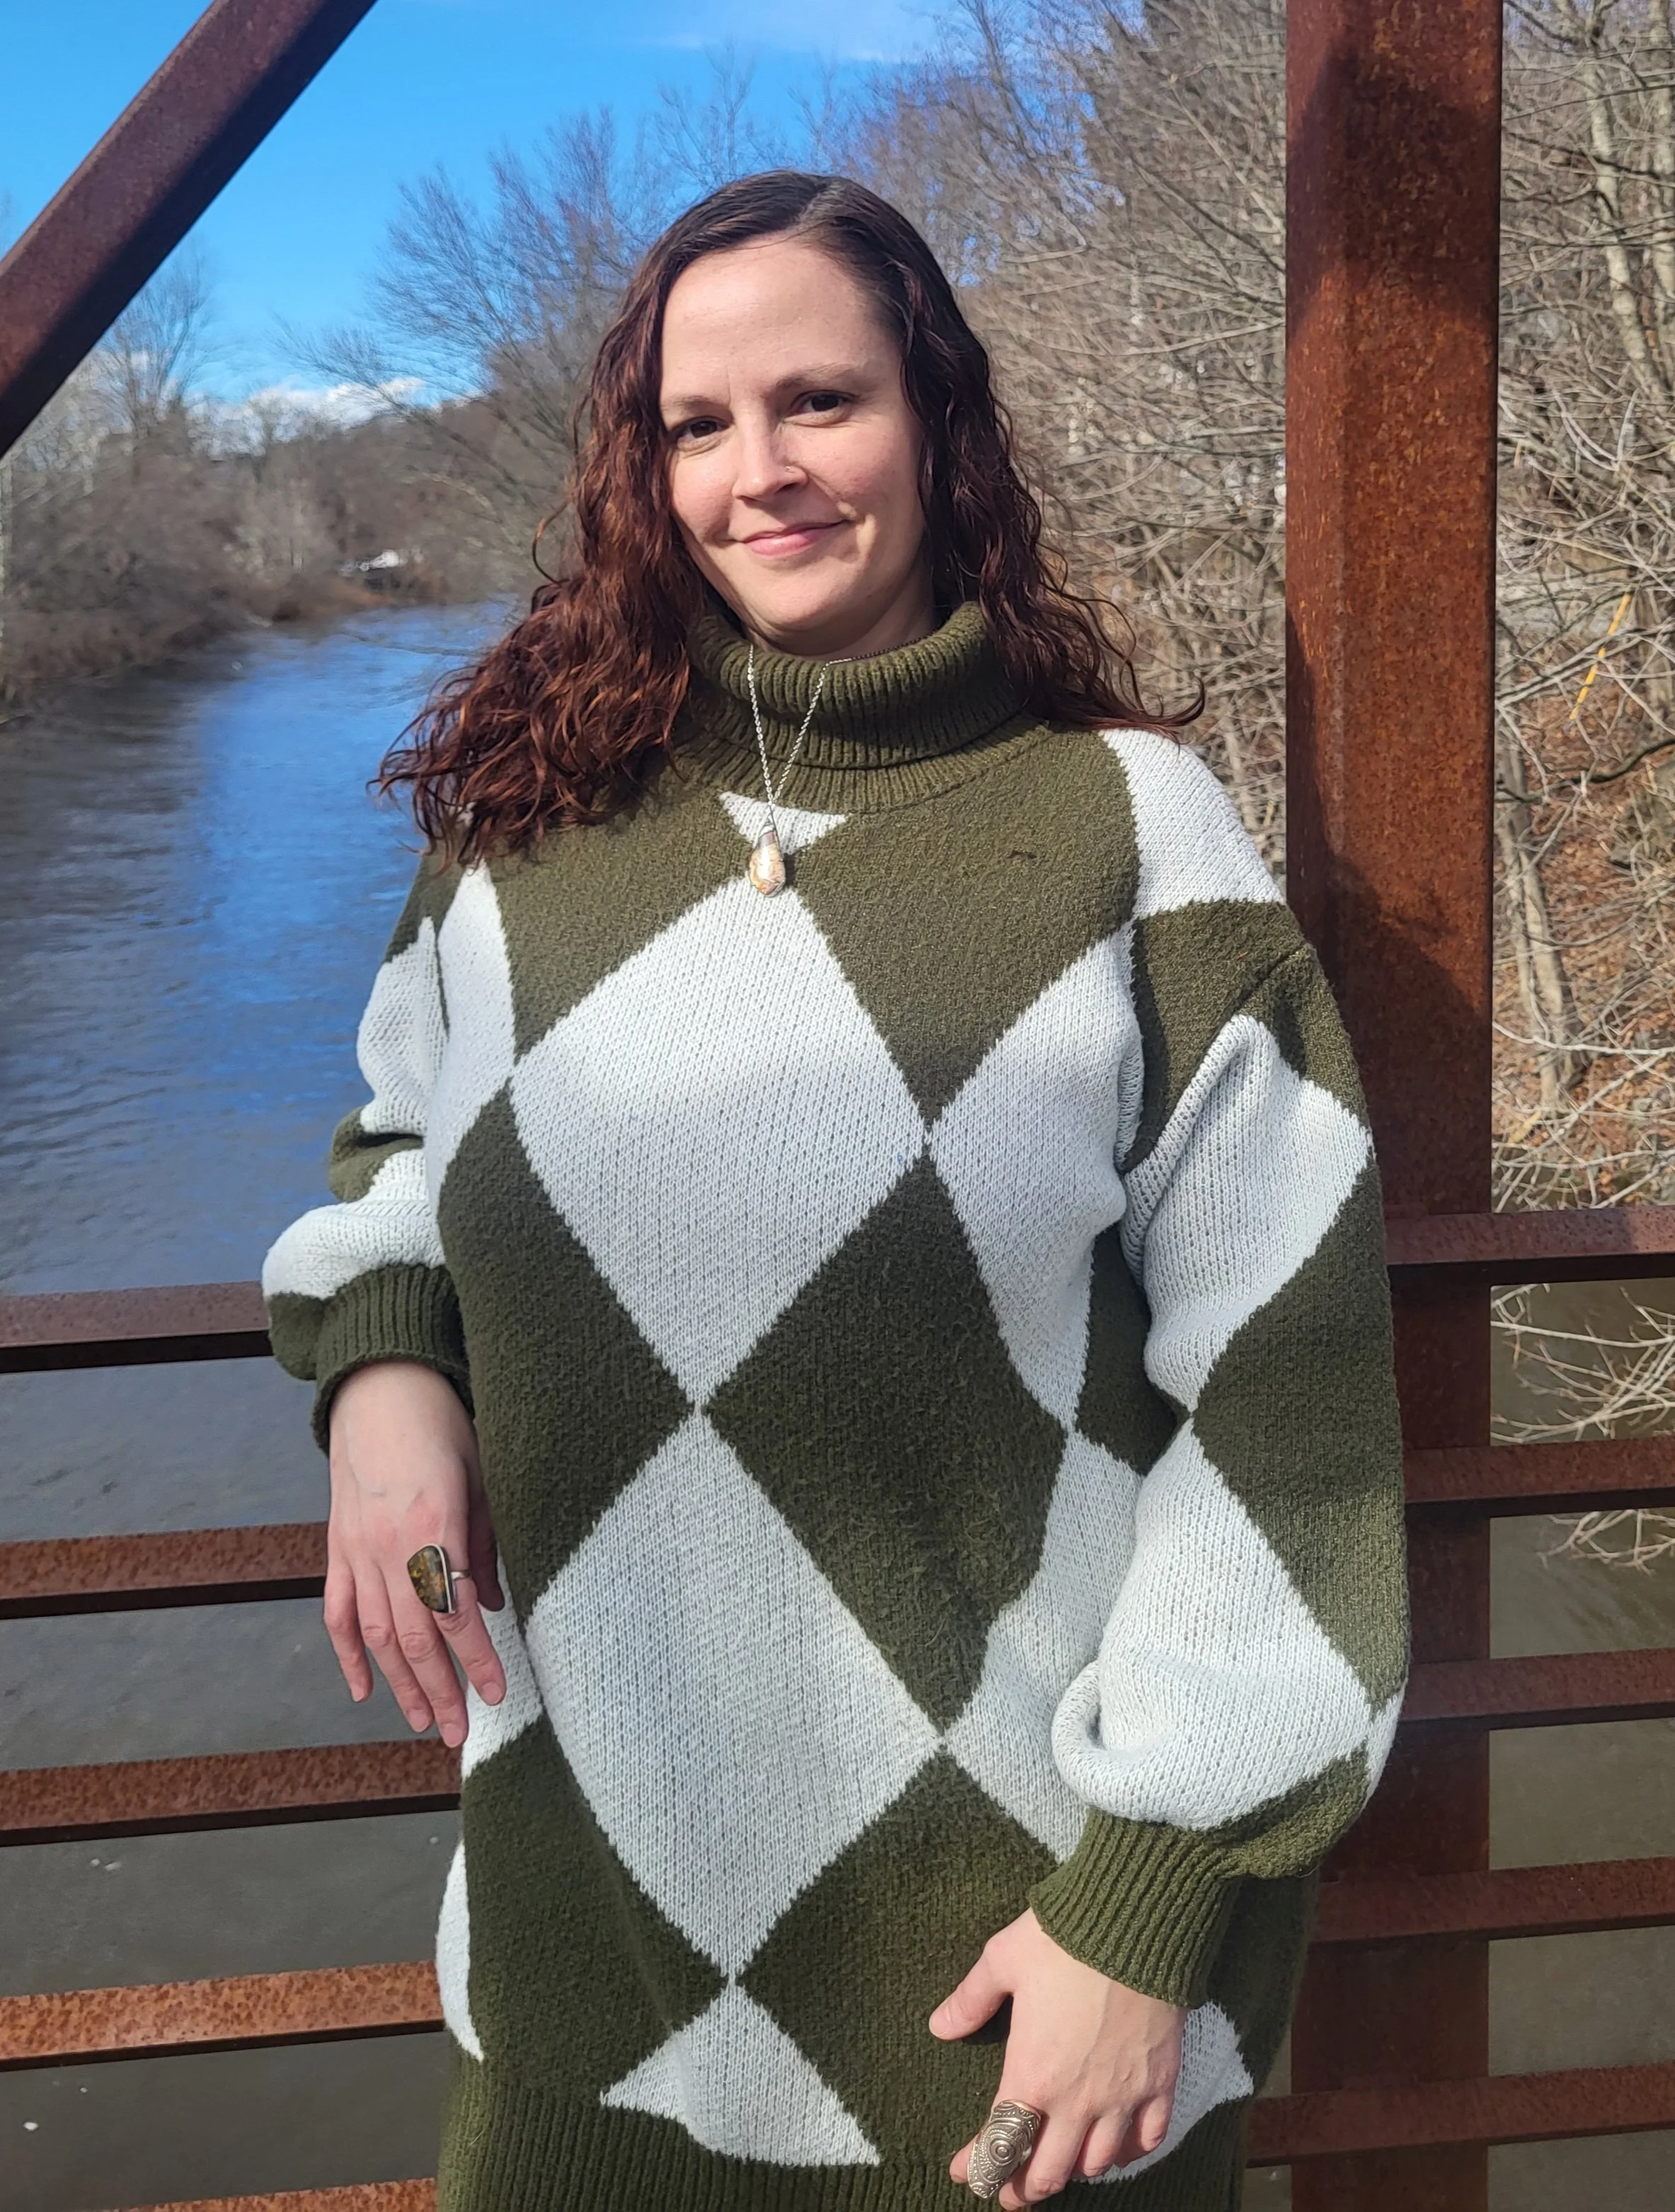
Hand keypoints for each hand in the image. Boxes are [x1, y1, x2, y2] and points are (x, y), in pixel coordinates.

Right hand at [324, 1359, 505, 1748]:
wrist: (381, 1386)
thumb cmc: (442, 1424)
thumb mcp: (481, 1476)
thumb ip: (485, 1545)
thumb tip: (490, 1607)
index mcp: (431, 1526)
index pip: (455, 1613)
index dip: (476, 1660)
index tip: (499, 1695)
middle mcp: (387, 1545)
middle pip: (411, 1637)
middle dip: (438, 1690)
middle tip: (459, 1733)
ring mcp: (355, 1548)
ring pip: (373, 1634)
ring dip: (399, 1684)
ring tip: (423, 1722)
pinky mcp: (336, 1545)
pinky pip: (337, 1611)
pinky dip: (348, 1654)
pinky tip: (364, 1689)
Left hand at [929, 1909, 1185, 2204]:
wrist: (1136, 1922)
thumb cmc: (1064, 1937)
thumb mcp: (1002, 1959)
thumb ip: (971, 1999)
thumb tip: (940, 2026)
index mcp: (1033, 2073)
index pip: (999, 2141)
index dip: (978, 2166)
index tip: (963, 2172)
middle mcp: (1078, 2099)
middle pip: (1049, 2172)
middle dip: (1022, 2189)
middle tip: (1008, 2190)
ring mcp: (1123, 2095)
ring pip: (1096, 2163)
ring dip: (1072, 2171)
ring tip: (1057, 2167)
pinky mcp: (1161, 2081)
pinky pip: (1148, 2139)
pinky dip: (1128, 2154)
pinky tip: (1115, 2150)